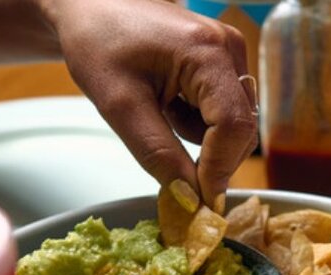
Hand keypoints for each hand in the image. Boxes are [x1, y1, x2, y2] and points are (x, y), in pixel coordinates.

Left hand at [41, 0, 258, 209]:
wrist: (89, 6)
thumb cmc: (98, 41)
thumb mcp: (120, 105)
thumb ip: (157, 153)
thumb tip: (188, 198)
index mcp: (206, 52)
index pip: (233, 126)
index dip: (219, 168)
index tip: (198, 200)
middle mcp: (228, 48)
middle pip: (241, 127)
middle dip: (212, 158)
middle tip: (174, 172)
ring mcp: (229, 52)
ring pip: (234, 122)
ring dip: (202, 139)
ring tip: (161, 116)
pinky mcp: (222, 59)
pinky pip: (225, 109)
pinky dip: (200, 123)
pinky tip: (169, 106)